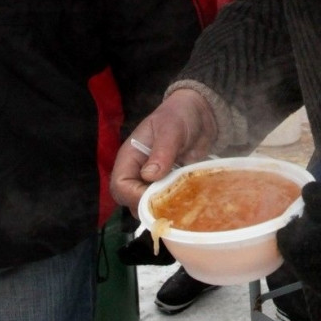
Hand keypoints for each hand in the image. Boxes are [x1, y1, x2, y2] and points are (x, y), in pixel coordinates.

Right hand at [110, 88, 216, 213]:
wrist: (200, 113)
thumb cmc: (179, 115)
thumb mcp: (171, 128)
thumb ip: (162, 150)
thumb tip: (149, 175)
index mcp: (130, 158)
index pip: (120, 185)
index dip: (134, 196)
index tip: (156, 197)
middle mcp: (139, 173)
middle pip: (132, 201)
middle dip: (150, 206)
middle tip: (174, 203)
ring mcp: (156, 181)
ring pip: (151, 205)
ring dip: (166, 208)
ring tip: (185, 203)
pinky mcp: (172, 184)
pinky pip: (170, 201)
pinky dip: (179, 204)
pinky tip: (193, 201)